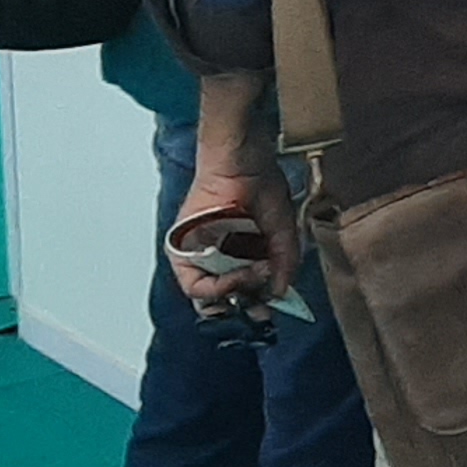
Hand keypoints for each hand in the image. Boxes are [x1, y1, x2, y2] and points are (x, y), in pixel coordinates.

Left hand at [164, 168, 297, 311]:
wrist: (239, 159)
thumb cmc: (259, 181)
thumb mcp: (282, 228)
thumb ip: (285, 261)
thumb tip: (280, 291)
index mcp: (240, 250)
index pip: (246, 288)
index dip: (259, 302)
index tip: (272, 305)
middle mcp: (218, 255)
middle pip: (227, 298)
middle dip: (245, 306)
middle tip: (260, 307)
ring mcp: (199, 254)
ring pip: (209, 297)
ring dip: (234, 295)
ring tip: (252, 279)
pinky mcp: (182, 251)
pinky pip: (194, 285)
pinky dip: (217, 288)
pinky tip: (238, 275)